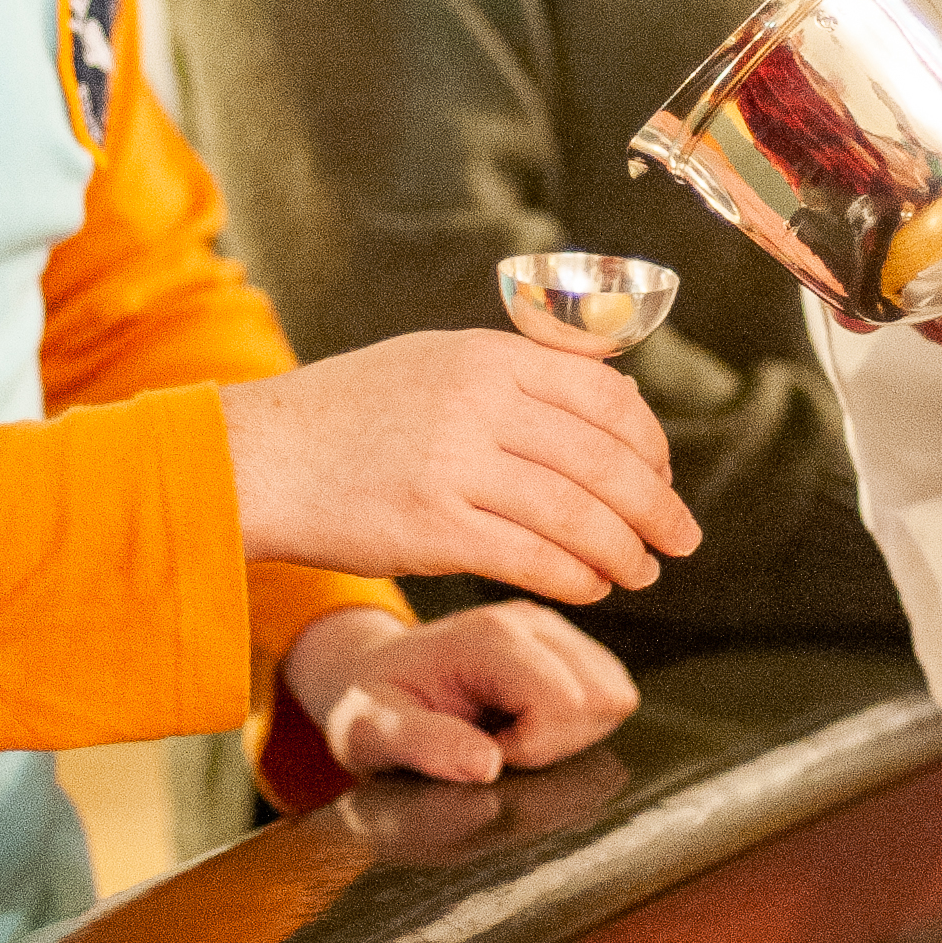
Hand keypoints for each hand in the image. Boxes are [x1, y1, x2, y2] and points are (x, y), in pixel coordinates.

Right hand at [220, 334, 698, 605]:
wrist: (260, 457)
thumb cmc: (347, 416)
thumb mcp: (432, 361)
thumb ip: (516, 373)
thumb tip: (614, 389)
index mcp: (484, 355)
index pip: (604, 395)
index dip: (648, 441)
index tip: (662, 475)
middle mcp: (476, 401)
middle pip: (602, 457)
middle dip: (654, 504)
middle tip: (681, 537)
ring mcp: (453, 463)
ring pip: (575, 512)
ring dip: (622, 548)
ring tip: (641, 571)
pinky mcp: (432, 527)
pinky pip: (531, 556)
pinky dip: (575, 576)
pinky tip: (592, 588)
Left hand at [283, 601, 639, 786]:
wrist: (370, 675)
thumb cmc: (369, 705)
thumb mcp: (371, 731)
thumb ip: (424, 746)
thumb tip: (487, 765)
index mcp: (486, 638)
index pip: (565, 702)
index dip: (533, 748)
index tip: (485, 753)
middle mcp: (527, 621)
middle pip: (602, 697)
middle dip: (558, 743)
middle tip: (497, 745)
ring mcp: (550, 628)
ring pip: (614, 694)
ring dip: (570, 734)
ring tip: (508, 734)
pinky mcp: (563, 643)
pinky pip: (609, 691)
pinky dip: (576, 723)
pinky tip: (525, 723)